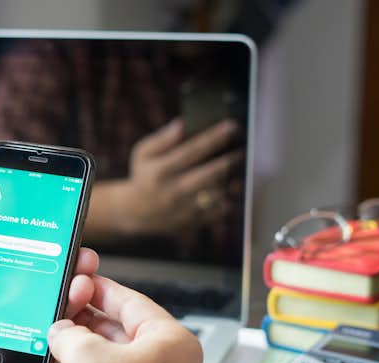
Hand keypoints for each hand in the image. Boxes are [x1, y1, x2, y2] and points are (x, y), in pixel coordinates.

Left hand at [0, 206, 98, 362]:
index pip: (7, 260)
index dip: (34, 248)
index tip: (58, 232)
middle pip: (31, 290)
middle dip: (61, 273)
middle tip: (83, 259)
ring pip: (38, 323)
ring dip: (65, 305)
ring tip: (83, 286)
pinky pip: (29, 360)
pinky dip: (52, 348)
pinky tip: (70, 329)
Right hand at [29, 276, 201, 362]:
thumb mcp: (83, 355)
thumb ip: (68, 334)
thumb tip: (61, 333)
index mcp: (172, 342)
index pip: (133, 302)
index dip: (102, 289)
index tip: (83, 282)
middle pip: (120, 336)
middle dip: (83, 329)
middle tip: (58, 319)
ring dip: (75, 361)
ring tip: (48, 351)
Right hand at [85, 118, 242, 240]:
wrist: (136, 213)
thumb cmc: (145, 176)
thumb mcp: (143, 153)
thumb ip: (161, 139)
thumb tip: (182, 124)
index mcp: (160, 171)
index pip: (192, 151)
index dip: (214, 138)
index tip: (232, 127)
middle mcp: (171, 191)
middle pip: (208, 175)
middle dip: (229, 161)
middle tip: (242, 150)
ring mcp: (182, 210)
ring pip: (215, 195)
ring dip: (231, 183)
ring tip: (240, 171)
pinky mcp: (191, 223)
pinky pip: (216, 213)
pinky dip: (227, 202)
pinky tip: (231, 190)